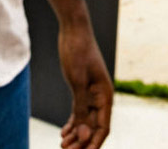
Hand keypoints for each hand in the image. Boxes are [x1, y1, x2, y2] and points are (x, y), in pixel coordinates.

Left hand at [58, 21, 112, 147]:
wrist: (74, 29)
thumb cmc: (77, 52)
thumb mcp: (77, 81)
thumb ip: (81, 109)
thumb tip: (84, 135)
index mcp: (105, 96)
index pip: (103, 128)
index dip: (94, 143)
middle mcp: (100, 97)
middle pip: (93, 127)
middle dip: (82, 141)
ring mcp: (91, 93)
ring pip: (85, 121)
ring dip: (76, 134)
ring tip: (62, 144)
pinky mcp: (82, 89)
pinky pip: (79, 112)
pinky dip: (72, 123)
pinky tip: (63, 132)